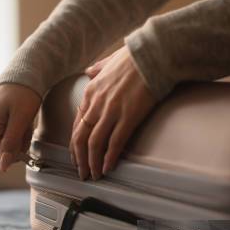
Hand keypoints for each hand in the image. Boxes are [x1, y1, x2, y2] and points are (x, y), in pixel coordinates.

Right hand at [0, 84, 41, 171]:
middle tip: (26, 123)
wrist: (24, 73)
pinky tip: (20, 117)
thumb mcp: (21, 120)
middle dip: (19, 140)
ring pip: (6, 141)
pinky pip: (5, 133)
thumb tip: (3, 167)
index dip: (15, 151)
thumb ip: (11, 144)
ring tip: (24, 118)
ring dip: (19, 134)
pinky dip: (16, 129)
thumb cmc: (23, 93)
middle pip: (3, 148)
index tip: (25, 135)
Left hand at [70, 46, 155, 179]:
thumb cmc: (135, 56)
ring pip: (94, 143)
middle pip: (81, 137)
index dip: (75, 144)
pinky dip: (109, 157)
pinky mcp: (128, 117)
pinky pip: (114, 142)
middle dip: (80, 159)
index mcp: (91, 91)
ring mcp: (111, 111)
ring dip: (92, 162)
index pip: (77, 123)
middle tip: (82, 173)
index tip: (76, 156)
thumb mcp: (109, 60)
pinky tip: (108, 167)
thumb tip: (89, 70)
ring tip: (94, 175)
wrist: (154, 54)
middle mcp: (97, 103)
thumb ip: (97, 68)